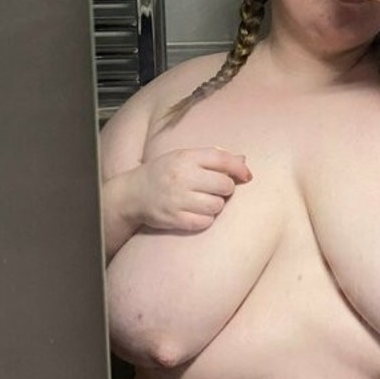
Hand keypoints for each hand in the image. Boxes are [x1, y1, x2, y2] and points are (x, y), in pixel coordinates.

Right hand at [127, 147, 251, 233]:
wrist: (132, 194)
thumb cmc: (164, 173)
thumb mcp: (184, 157)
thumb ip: (212, 157)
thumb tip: (243, 160)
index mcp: (186, 157)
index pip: (222, 159)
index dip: (239, 168)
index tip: (247, 176)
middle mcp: (182, 176)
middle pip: (224, 185)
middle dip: (226, 189)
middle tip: (217, 190)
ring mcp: (177, 198)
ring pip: (217, 205)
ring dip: (216, 205)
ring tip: (205, 201)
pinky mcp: (174, 218)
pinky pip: (205, 222)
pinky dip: (206, 219)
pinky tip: (197, 213)